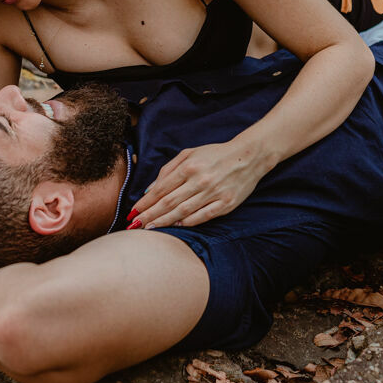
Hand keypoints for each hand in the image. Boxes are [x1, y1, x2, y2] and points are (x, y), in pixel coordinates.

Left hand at [128, 141, 271, 228]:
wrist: (248, 157)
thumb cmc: (215, 154)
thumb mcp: (190, 153)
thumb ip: (168, 170)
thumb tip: (149, 190)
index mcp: (189, 166)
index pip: (161, 189)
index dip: (146, 202)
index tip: (133, 212)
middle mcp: (200, 180)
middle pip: (169, 202)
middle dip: (150, 215)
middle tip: (136, 225)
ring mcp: (213, 193)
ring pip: (183, 212)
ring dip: (164, 222)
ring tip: (150, 229)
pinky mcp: (226, 204)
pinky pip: (203, 216)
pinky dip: (187, 223)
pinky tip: (175, 227)